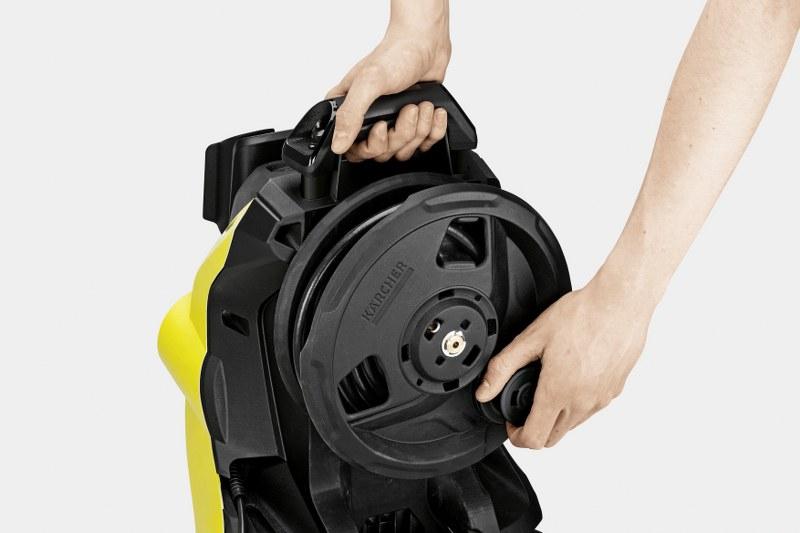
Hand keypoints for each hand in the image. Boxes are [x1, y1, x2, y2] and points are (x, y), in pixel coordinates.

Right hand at [327, 0, 450, 159]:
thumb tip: (338, 144)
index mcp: (350, 111)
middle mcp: (370, 120)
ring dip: (419, 127)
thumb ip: (350, 115)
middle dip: (401, 132)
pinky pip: (425, 144)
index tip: (381, 126)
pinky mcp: (415, 125)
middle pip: (383, 153)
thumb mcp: (368, 83)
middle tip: (407, 109)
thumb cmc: (396, 55)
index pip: (354, 151)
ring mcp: (393, 124)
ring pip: (405, 150)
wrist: (426, 42)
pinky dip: (434, 128)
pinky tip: (432, 110)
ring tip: (420, 104)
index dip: (371, 146)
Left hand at [475, 272, 654, 448]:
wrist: (621, 303)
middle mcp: (582, 402)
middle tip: (525, 404)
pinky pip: (591, 409)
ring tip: (548, 384)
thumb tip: (484, 391)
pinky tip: (572, 376)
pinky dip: (576, 403)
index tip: (512, 421)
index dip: (516, 436)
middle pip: (553, 438)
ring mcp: (601, 399)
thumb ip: (503, 367)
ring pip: (573, 425)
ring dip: (556, 416)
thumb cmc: (582, 315)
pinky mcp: (615, 391)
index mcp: (558, 392)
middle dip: (534, 428)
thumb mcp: (532, 338)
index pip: (534, 439)